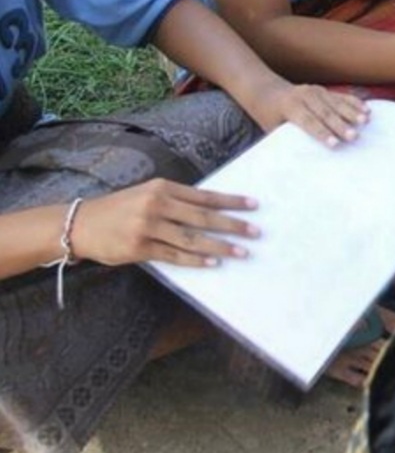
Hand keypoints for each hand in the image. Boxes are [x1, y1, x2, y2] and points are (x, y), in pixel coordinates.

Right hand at [73, 179, 259, 267]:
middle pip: (203, 217)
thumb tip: (211, 209)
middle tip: (255, 232)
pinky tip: (212, 264)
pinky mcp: (139, 248)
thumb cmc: (120, 208)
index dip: (231, 201)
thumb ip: (176, 200)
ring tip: (241, 252)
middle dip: (232, 225)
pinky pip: (173, 256)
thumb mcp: (148, 194)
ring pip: (192, 239)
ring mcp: (148, 228)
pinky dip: (195, 261)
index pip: (205, 196)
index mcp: (163, 188)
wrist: (81, 224)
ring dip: (219, 247)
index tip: (254, 205)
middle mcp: (157, 205)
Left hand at [249, 77, 369, 147]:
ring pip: (336, 103)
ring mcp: (316, 91)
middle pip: (325, 112)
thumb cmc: (271, 117)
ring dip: (352, 113)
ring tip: (365, 121)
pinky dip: (354, 103)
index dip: (322, 133)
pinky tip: (366, 110)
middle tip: (354, 137)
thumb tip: (304, 158)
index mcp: (290, 106)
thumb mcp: (274, 128)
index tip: (335, 144)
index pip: (309, 122)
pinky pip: (342, 96)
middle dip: (341, 125)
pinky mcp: (324, 90)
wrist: (268, 92)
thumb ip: (289, 137)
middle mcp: (304, 96)